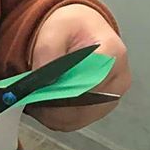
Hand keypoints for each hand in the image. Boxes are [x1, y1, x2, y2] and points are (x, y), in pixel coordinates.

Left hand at [27, 2, 129, 130]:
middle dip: (52, 106)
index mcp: (112, 55)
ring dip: (52, 114)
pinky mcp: (102, 108)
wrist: (82, 30)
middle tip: (31, 97)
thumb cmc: (72, 27)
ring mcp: (112, 97)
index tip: (37, 90)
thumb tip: (44, 82)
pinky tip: (46, 104)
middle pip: (82, 107)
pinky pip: (76, 122)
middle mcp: (118, 79)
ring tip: (37, 98)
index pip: (85, 86)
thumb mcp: (55, 28)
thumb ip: (48, 52)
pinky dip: (57, 117)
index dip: (58, 93)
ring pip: (77, 119)